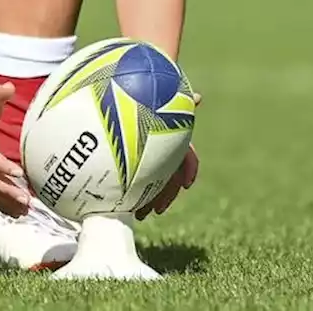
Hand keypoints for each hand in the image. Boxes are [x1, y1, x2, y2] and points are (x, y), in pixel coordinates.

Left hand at [136, 92, 200, 220]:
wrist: (112, 108)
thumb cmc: (135, 103)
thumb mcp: (156, 106)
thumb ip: (176, 106)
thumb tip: (200, 96)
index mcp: (169, 140)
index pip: (187, 157)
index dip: (189, 169)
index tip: (186, 184)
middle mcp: (160, 152)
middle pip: (169, 178)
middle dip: (165, 194)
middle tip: (158, 209)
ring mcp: (145, 161)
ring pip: (153, 186)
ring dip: (149, 201)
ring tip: (139, 214)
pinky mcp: (128, 168)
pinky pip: (136, 186)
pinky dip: (134, 198)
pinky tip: (126, 208)